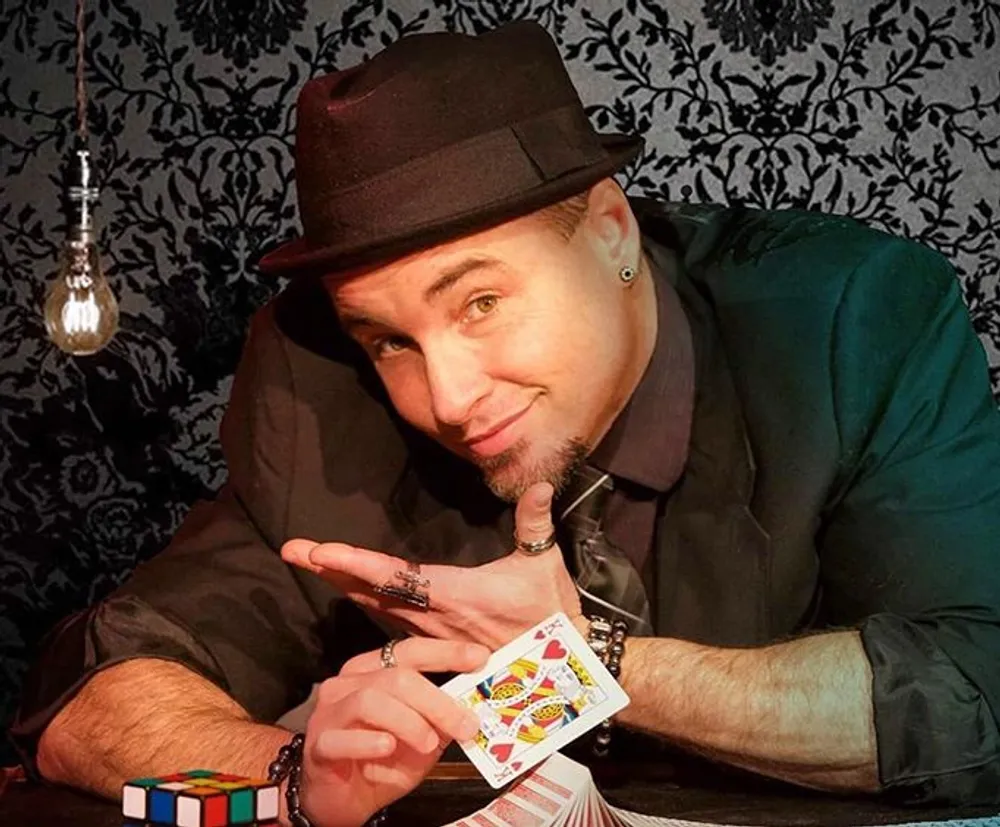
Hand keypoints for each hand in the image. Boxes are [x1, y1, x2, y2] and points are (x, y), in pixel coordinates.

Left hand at [282, 482, 583, 649]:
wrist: (559, 665)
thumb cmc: (549, 613)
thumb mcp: (543, 565)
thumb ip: (534, 523)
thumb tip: (538, 484)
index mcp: (451, 593)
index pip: (393, 575)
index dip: (354, 563)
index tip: (318, 551)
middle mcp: (431, 616)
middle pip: (371, 591)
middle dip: (331, 571)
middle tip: (293, 551)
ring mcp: (430, 633)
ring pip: (376, 608)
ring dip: (343, 586)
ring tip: (312, 564)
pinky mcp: (436, 642)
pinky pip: (391, 623)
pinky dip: (367, 604)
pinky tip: (350, 594)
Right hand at [300, 637, 487, 826]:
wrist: (339, 799)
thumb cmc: (381, 761)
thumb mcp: (422, 738)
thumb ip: (441, 719)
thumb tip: (475, 707)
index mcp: (373, 671)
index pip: (410, 650)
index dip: (446, 652)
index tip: (480, 657)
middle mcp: (348, 684)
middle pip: (396, 677)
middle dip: (437, 700)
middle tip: (465, 724)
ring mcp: (330, 713)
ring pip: (370, 700)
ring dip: (408, 721)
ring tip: (428, 743)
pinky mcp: (318, 745)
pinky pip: (341, 738)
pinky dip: (369, 742)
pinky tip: (387, 748)